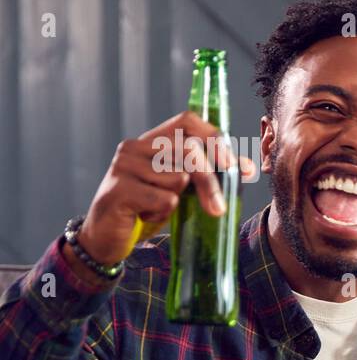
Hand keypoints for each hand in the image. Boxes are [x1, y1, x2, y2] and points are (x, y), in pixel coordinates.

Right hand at [76, 111, 255, 265]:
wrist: (106, 237)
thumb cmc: (146, 208)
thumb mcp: (179, 187)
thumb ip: (205, 173)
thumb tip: (247, 168)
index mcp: (150, 141)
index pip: (188, 121)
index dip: (214, 139)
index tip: (233, 165)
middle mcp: (134, 147)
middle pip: (190, 151)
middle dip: (211, 182)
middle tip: (219, 208)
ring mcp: (123, 166)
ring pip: (179, 178)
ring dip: (177, 201)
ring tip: (156, 207)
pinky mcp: (118, 189)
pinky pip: (164, 200)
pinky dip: (162, 213)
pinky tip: (145, 215)